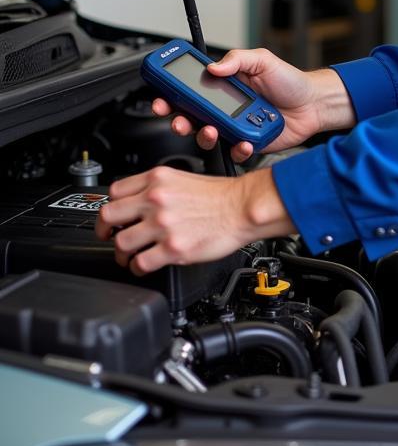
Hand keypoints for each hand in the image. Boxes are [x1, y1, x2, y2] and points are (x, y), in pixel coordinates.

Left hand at [96, 166, 294, 274]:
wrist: (244, 207)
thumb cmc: (222, 195)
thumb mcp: (184, 177)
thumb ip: (157, 187)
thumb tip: (138, 203)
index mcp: (158, 179)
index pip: (115, 191)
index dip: (113, 206)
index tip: (115, 216)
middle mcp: (156, 199)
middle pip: (108, 216)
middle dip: (105, 230)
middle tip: (110, 237)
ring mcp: (163, 224)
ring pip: (120, 243)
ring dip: (122, 254)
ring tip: (130, 256)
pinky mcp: (172, 248)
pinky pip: (140, 264)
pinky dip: (138, 268)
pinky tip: (145, 265)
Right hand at [152, 48, 354, 163]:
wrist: (314, 104)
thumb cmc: (290, 82)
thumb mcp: (264, 60)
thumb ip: (238, 60)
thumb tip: (213, 66)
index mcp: (225, 86)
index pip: (191, 89)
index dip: (172, 94)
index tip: (161, 96)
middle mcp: (226, 108)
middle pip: (191, 117)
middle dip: (179, 120)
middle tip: (179, 119)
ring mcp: (235, 127)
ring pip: (208, 137)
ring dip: (204, 136)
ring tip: (213, 130)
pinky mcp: (248, 144)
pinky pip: (234, 152)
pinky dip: (237, 149)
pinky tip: (244, 142)